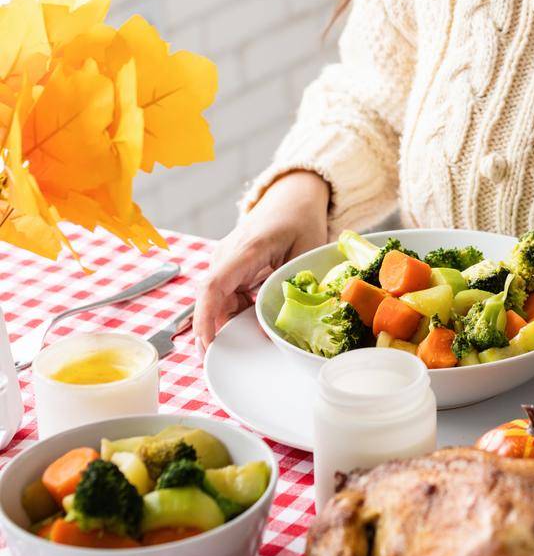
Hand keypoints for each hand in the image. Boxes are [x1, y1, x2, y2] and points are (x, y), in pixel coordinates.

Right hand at [192, 170, 329, 352]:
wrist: (293, 197)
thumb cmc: (301, 220)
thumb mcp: (306, 252)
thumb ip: (289, 288)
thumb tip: (268, 330)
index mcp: (247, 248)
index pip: (214, 286)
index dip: (205, 318)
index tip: (208, 344)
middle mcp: (228, 254)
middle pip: (210, 298)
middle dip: (212, 329)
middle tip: (227, 358)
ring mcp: (225, 260)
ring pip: (216, 300)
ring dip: (229, 320)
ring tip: (251, 334)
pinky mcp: (229, 266)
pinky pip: (225, 295)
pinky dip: (236, 310)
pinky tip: (255, 316)